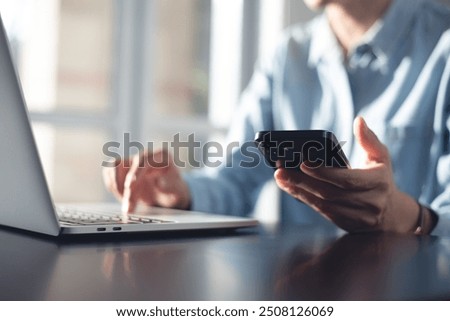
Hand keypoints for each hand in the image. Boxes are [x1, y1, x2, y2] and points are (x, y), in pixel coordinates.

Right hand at [103, 149, 190, 212]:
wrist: (169, 192)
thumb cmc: (174, 190)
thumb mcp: (178, 191)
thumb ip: (171, 187)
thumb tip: (160, 186)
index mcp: (162, 156)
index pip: (145, 160)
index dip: (136, 172)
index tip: (130, 185)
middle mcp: (146, 155)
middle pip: (129, 166)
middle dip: (126, 189)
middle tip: (129, 207)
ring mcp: (133, 159)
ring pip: (114, 165)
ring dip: (116, 185)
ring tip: (125, 203)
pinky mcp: (123, 167)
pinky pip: (109, 170)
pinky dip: (111, 184)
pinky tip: (121, 197)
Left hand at [274, 117, 419, 232]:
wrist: (391, 213)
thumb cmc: (380, 179)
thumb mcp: (381, 157)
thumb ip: (369, 139)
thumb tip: (359, 121)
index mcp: (377, 183)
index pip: (346, 179)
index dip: (323, 172)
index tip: (303, 162)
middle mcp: (369, 203)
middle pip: (329, 193)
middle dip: (302, 181)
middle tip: (281, 170)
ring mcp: (358, 217)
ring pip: (323, 205)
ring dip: (299, 191)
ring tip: (281, 178)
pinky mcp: (346, 224)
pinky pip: (322, 212)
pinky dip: (305, 199)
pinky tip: (291, 189)